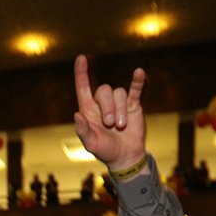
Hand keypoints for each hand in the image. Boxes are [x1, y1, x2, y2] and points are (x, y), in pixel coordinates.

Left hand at [73, 55, 147, 173]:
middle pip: (104, 91)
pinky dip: (138, 81)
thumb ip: (83, 130)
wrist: (125, 157)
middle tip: (111, 125)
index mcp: (88, 110)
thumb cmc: (105, 151)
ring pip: (118, 93)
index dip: (81, 73)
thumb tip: (76, 115)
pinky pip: (135, 89)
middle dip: (108, 107)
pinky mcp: (133, 105)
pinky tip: (139, 72)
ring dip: (120, 109)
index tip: (81, 58)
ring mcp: (118, 103)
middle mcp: (102, 104)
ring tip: (122, 126)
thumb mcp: (91, 144)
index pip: (83, 87)